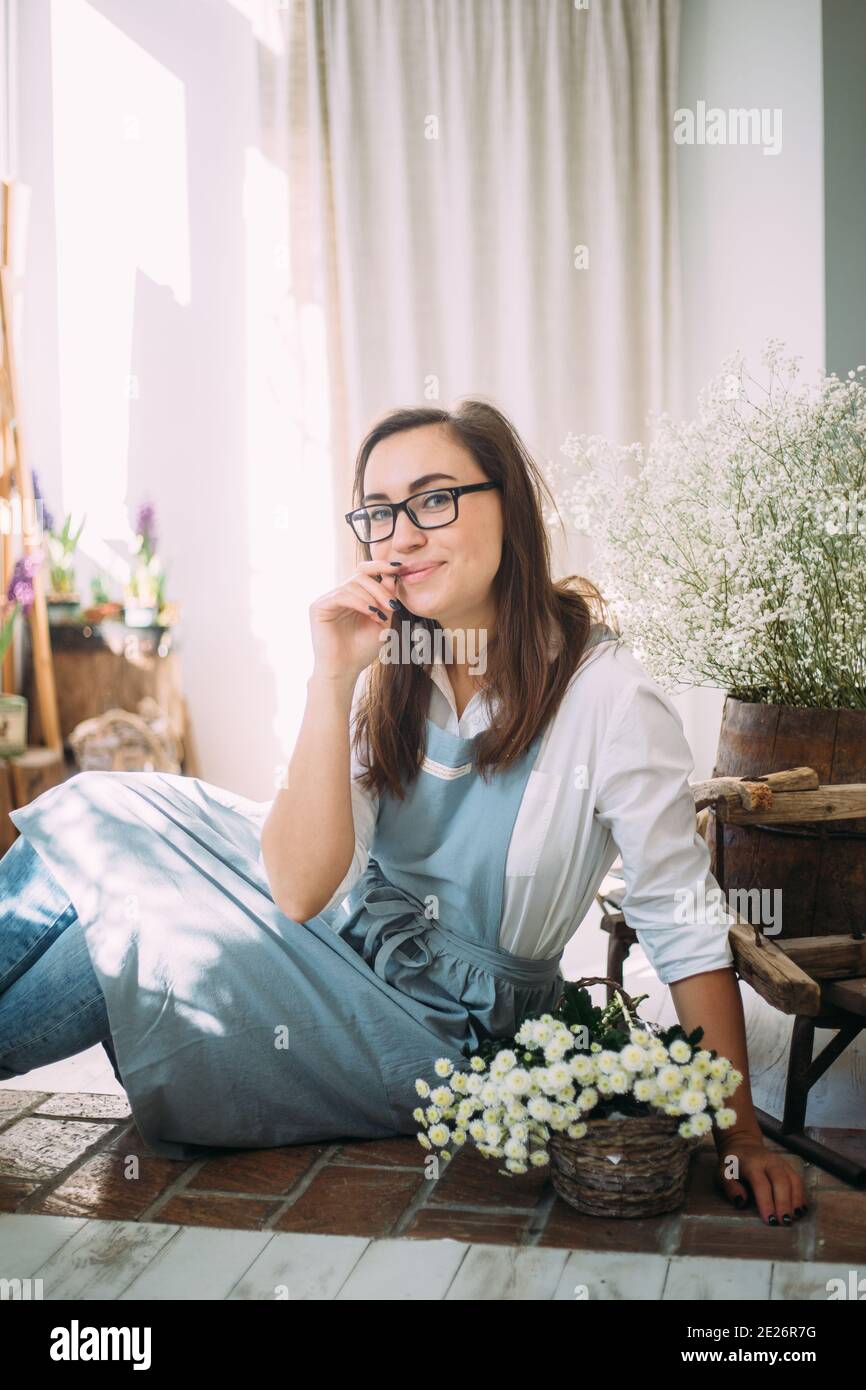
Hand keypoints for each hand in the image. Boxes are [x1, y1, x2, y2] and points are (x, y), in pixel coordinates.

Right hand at [309, 558, 401, 681]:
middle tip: (393, 606)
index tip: (399, 567)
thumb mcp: (382, 621)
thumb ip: (386, 599)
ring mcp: (327, 600)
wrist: (345, 671)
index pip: (364, 571)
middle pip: (361, 576)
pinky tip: (372, 613)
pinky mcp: (318, 607)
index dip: (380, 566)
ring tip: (382, 616)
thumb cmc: (362, 650)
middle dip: (381, 589)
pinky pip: (342, 595)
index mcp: (353, 596)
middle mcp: (338, 595)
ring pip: (353, 584)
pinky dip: (360, 602)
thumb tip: (393, 575)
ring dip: (372, 598)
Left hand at [713, 1130, 808, 1224]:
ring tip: (795, 1217)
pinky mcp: (788, 1167)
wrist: (743, 1144)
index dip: (766, 1203)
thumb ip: (730, 1187)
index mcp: (750, 1163)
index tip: (770, 1221)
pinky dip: (801, 1195)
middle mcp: (768, 1161)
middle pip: (781, 1180)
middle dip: (784, 1202)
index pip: (760, 1183)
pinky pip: (798, 1180)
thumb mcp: (723, 1173)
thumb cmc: (732, 1163)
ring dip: (796, 1200)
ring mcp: (781, 1163)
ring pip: (793, 1180)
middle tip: (785, 1222)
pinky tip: (801, 1209)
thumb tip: (741, 1201)